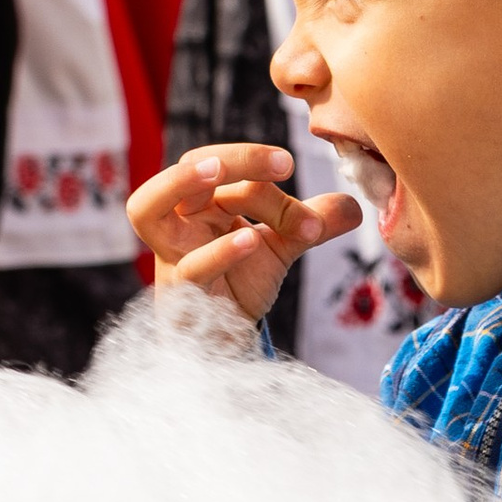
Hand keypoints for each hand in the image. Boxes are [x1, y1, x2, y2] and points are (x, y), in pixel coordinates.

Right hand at [126, 143, 359, 323]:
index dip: (253, 162)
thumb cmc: (237, 284)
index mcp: (199, 203)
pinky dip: (218, 252)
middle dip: (233, 159)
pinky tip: (250, 240)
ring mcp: (172, 259)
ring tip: (217, 172)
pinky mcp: (181, 298)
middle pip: (185, 171)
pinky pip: (188, 269)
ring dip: (179, 184)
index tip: (292, 165)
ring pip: (147, 210)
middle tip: (283, 163)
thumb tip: (354, 206)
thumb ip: (310, 223)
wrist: (221, 341)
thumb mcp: (281, 248)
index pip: (217, 165)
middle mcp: (177, 224)